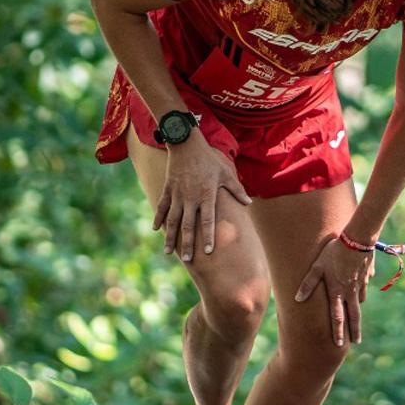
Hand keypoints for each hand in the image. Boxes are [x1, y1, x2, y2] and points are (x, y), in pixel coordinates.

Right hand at [153, 136, 252, 260]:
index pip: (208, 220)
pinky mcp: (168, 189)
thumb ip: (236, 190)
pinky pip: (162, 206)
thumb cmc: (209, 159)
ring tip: (168, 252)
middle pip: (188, 225)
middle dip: (187, 244)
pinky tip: (155, 230)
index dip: (208, 236)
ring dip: (170, 237)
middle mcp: (191, 197)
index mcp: (207, 195)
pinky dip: (158, 218)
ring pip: (173, 220)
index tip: (208, 252)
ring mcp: (177, 194)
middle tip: (188, 260)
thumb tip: (249, 203)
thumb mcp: (226, 173)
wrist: (186, 143)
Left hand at [294, 235, 375, 346]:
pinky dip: (362, 291)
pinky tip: (361, 290)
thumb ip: (308, 283)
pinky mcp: (367, 274)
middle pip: (354, 315)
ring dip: (358, 311)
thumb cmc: (333, 252)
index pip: (337, 317)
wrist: (357, 239)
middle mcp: (350, 291)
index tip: (339, 344)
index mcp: (338, 291)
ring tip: (356, 319)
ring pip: (360, 301)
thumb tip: (297, 299)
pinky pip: (365, 286)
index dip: (338, 331)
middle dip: (354, 330)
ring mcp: (361, 283)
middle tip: (356, 342)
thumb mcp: (317, 266)